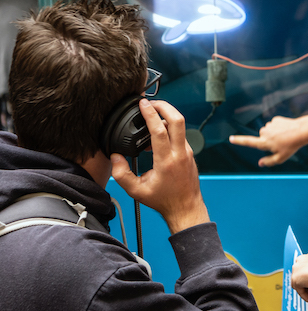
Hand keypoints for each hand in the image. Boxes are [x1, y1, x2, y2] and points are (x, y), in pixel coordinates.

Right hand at [111, 99, 208, 233]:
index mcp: (166, 161)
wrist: (186, 208)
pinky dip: (170, 128)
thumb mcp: (137, 191)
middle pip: (178, 120)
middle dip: (165, 106)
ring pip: (180, 126)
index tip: (143, 104)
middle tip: (152, 102)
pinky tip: (158, 133)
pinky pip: (180, 134)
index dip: (150, 113)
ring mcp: (187, 152)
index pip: (159, 130)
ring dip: (167, 117)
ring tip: (152, 117)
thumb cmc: (163, 200)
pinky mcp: (189, 153)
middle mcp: (180, 153)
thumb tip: (115, 156)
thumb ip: (121, 174)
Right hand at [229, 116, 302, 166]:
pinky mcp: (275, 119)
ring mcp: (269, 125)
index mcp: (264, 143)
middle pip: (261, 137)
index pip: (248, 142)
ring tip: (284, 136)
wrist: (301, 131)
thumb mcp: (280, 158)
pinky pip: (274, 125)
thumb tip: (260, 163)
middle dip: (268, 140)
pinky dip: (278, 127)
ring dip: (274, 133)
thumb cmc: (291, 146)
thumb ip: (269, 161)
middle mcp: (264, 133)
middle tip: (280, 143)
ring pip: (268, 130)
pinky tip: (286, 130)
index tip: (231, 138)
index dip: (239, 141)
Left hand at [291, 253, 307, 304]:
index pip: (303, 270)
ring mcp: (295, 271)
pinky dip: (306, 296)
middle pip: (300, 278)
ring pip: (299, 285)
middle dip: (307, 287)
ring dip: (307, 293)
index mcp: (304, 258)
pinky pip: (300, 291)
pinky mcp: (295, 280)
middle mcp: (298, 263)